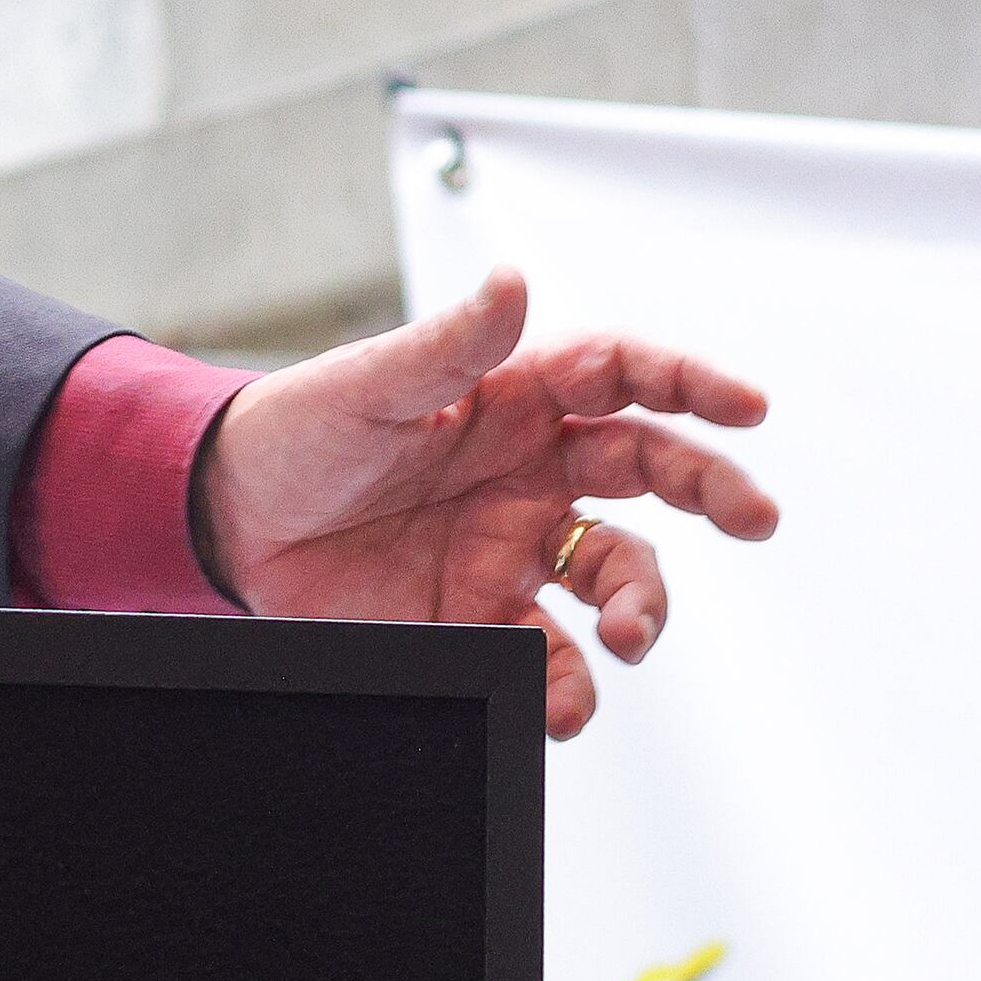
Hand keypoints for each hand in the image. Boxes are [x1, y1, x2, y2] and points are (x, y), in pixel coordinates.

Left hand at [192, 267, 773, 738]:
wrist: (227, 524)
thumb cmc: (296, 433)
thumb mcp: (367, 384)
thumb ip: (447, 345)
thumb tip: (511, 279)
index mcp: (515, 397)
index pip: (623, 377)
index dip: (691, 383)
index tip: (748, 406)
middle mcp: (533, 471)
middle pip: (651, 473)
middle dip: (712, 492)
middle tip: (754, 518)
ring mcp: (512, 547)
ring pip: (614, 575)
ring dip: (640, 607)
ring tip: (626, 638)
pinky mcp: (479, 618)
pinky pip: (548, 653)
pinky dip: (565, 683)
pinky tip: (561, 701)